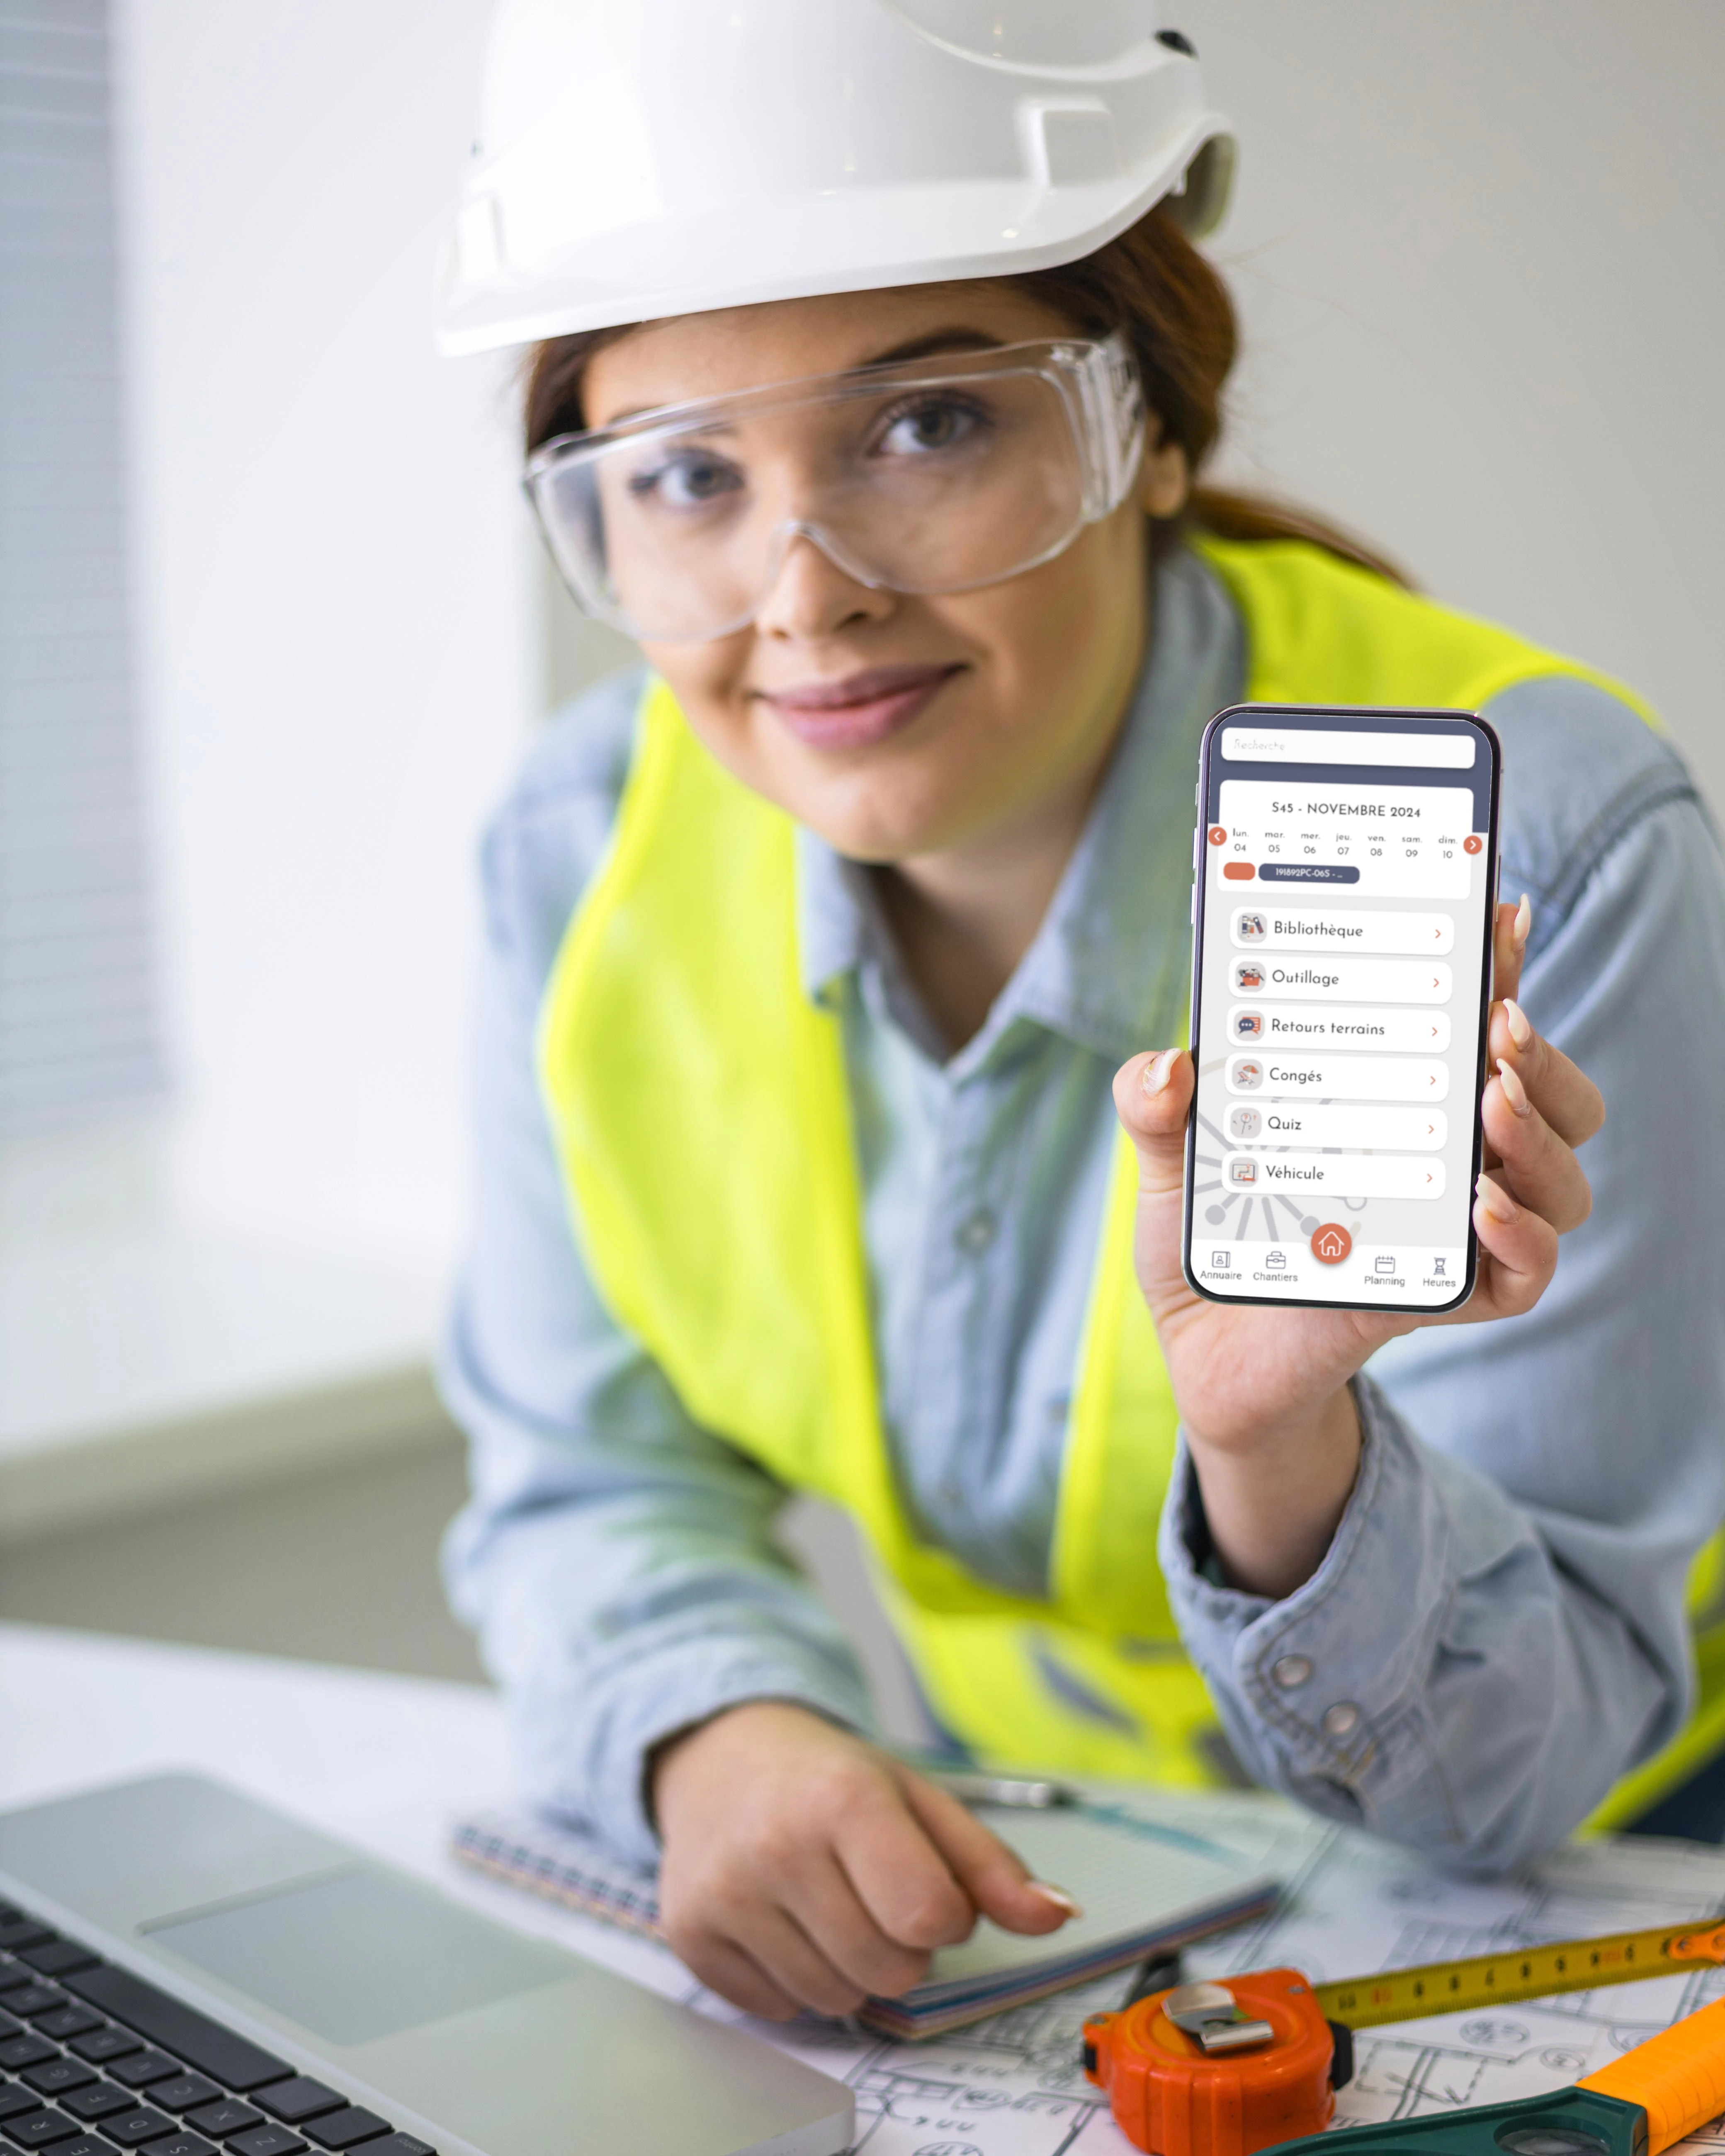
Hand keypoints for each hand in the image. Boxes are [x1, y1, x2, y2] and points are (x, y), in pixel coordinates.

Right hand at [651, 1701, 1076, 2019]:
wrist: (721, 1757)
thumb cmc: (830, 1779)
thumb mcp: (920, 1799)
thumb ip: (992, 1865)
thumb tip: (1057, 1913)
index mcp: (843, 1798)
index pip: (928, 1917)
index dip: (943, 1913)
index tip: (922, 1880)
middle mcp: (775, 1846)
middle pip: (888, 1969)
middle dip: (899, 1944)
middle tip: (871, 1890)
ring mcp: (725, 1893)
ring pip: (836, 2000)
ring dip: (849, 1966)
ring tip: (828, 1903)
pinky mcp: (690, 1933)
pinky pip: (778, 2009)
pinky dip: (794, 1978)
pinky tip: (784, 1920)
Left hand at [1112, 897, 1603, 1597]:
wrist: (1204, 1352)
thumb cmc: (1211, 1234)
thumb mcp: (1171, 1160)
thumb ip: (1157, 1104)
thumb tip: (1164, 1067)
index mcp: (1401, 1097)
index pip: (1474, 1023)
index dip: (1499, 968)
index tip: (1498, 916)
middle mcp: (1449, 1155)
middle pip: (1551, 1094)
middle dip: (1543, 1056)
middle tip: (1497, 1031)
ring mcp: (1458, 1229)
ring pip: (1563, 1180)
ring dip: (1540, 1137)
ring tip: (1489, 1110)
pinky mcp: (1449, 1300)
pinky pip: (1527, 1274)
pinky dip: (1523, 1238)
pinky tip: (1483, 1208)